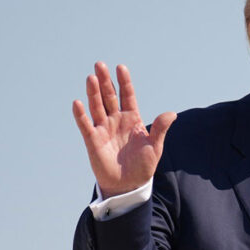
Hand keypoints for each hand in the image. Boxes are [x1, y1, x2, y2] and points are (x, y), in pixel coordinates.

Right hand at [72, 62, 176, 198]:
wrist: (129, 185)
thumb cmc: (143, 165)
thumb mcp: (155, 147)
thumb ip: (160, 129)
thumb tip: (171, 113)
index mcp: (132, 119)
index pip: (127, 96)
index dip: (124, 82)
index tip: (121, 67)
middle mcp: (116, 120)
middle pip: (109, 97)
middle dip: (105, 81)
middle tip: (99, 64)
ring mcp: (104, 129)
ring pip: (97, 107)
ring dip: (93, 92)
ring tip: (91, 77)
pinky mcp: (93, 140)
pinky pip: (85, 125)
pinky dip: (81, 115)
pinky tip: (78, 103)